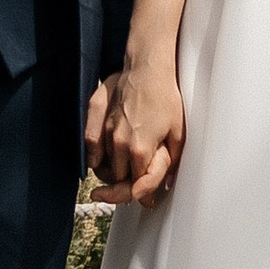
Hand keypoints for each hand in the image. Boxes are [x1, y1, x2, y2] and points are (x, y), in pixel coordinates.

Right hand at [96, 58, 184, 201]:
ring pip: (103, 165)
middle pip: (119, 178)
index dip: (143, 194)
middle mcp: (119, 143)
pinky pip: (90, 147)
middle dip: (128, 184)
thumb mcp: (178, 133)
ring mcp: (105, 130)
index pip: (137, 185)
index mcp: (140, 150)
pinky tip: (104, 159)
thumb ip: (171, 162)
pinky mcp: (96, 118)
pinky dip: (96, 157)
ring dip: (113, 172)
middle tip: (137, 185)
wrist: (148, 67)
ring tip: (122, 173)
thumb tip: (167, 182)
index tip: (147, 201)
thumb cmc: (165, 97)